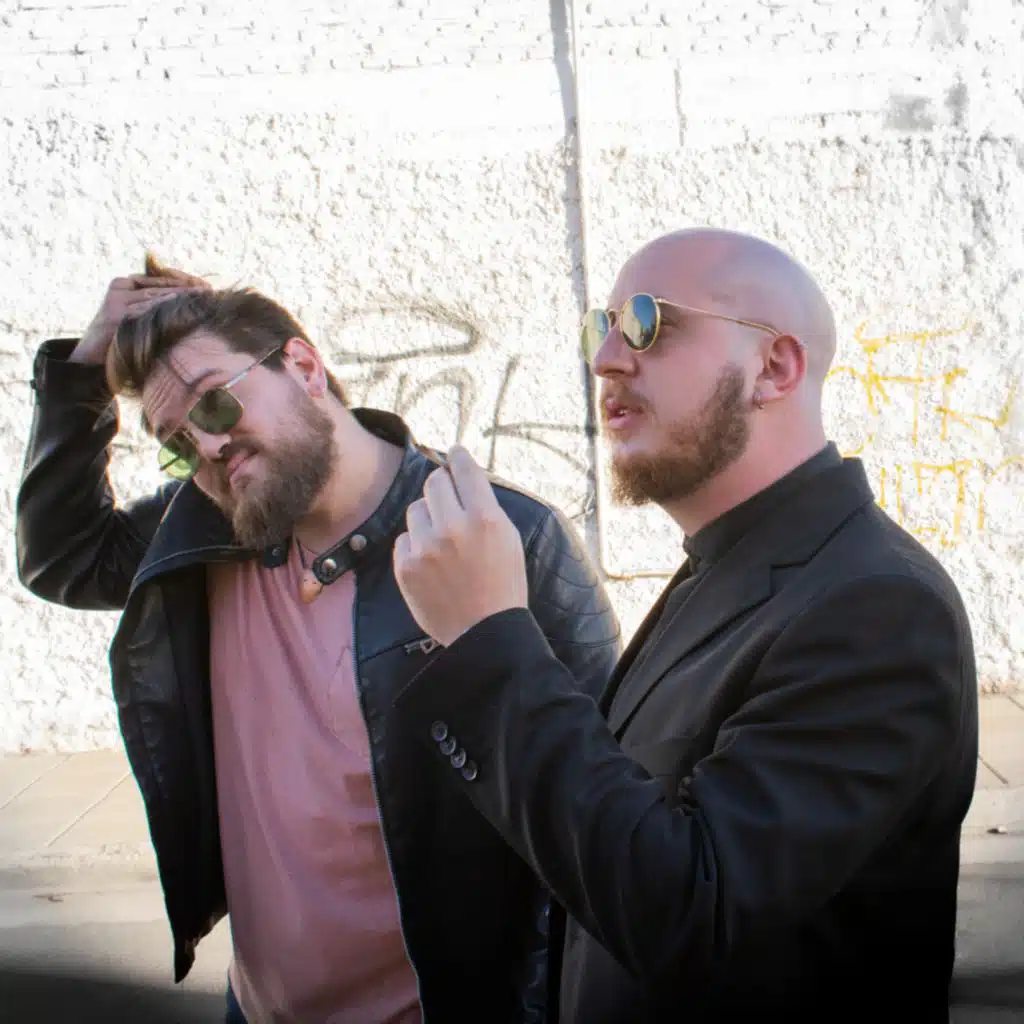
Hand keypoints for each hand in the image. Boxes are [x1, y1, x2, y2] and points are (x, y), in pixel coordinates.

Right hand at [70, 269, 209, 366]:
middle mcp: (120, 288)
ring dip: (179, 296)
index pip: (159, 278)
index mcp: (124, 283)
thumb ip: (152, 304)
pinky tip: (180, 307)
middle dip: (185, 288)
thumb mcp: (135, 316)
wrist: (90, 357)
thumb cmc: (118, 337)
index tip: (205, 285)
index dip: (183, 280)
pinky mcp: (116, 315)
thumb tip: (185, 299)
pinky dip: (163, 308)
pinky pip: (145, 309)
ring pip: (154, 295)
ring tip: (200, 296)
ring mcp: (117, 300)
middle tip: (208, 290)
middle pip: (160, 285)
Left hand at [394, 446, 528, 646]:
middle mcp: (454, 528)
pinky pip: (405, 538)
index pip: (464, 469)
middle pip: (435, 482)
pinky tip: (433, 564)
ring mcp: (426, 547)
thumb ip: (486, 505)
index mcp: (486, 518)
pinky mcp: (406, 566)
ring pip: (416, 509)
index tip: (455, 453)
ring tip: (444, 543)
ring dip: (428, 518)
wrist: (484, 633)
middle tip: (450, 502)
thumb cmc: (503, 584)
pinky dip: (416, 545)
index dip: (459, 456)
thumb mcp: (509, 539)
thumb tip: (462, 474)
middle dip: (442, 487)